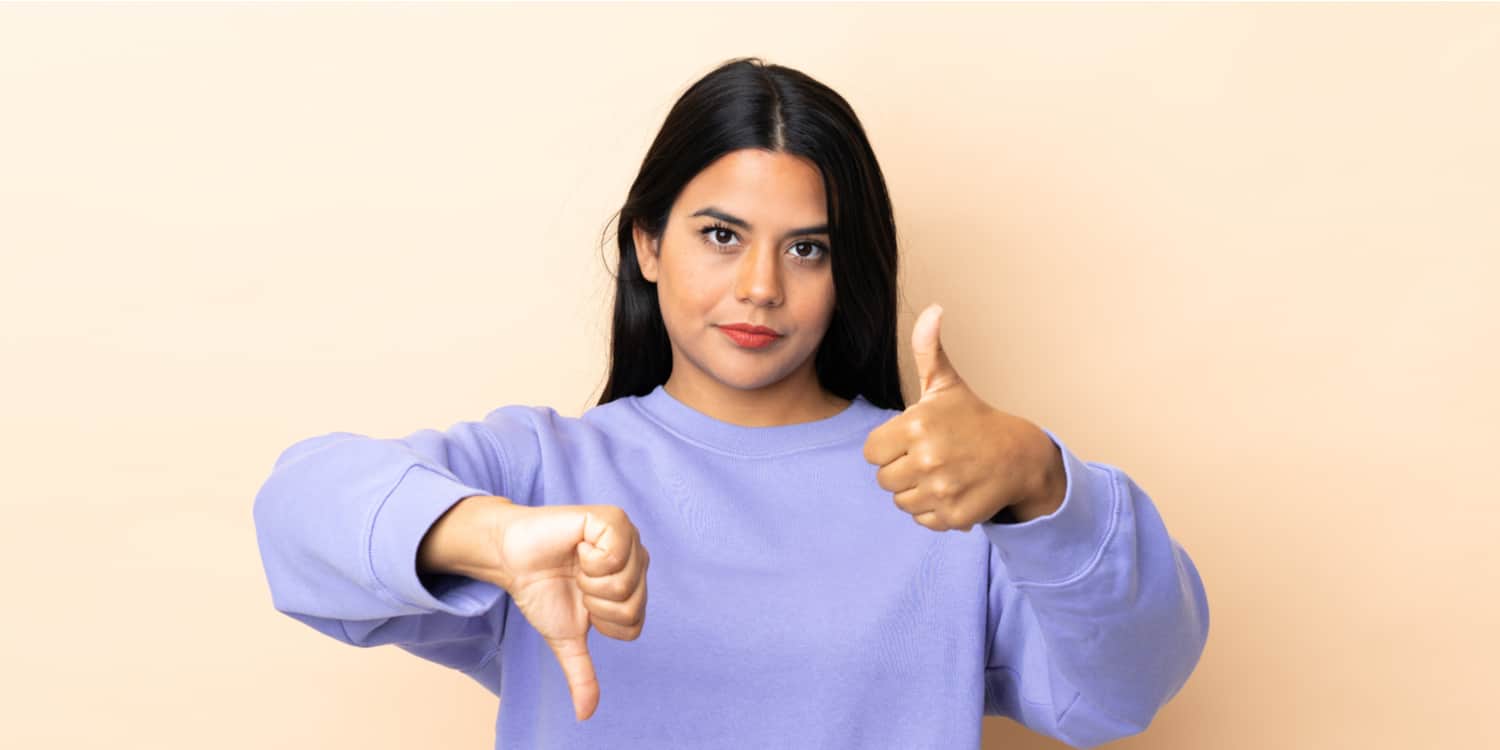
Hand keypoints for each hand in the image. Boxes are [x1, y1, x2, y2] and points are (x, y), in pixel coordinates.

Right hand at [486, 503, 650, 721]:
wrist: (512, 559)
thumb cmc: (542, 590)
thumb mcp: (566, 637)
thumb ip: (582, 673)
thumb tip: (586, 715)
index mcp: (633, 586)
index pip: (633, 624)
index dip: (601, 622)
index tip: (581, 603)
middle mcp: (636, 560)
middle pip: (631, 606)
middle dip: (594, 603)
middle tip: (577, 583)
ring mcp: (627, 538)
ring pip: (624, 583)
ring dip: (589, 581)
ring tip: (577, 564)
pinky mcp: (610, 519)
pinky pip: (615, 554)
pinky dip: (589, 559)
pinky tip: (578, 547)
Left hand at [863, 303, 1064, 530]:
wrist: (1020, 456)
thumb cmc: (974, 419)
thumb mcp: (947, 385)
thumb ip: (928, 350)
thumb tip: (933, 310)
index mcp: (917, 425)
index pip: (871, 452)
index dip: (888, 447)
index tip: (911, 440)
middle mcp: (928, 458)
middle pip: (884, 480)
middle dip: (902, 470)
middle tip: (930, 458)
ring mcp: (942, 489)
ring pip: (901, 502)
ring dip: (917, 492)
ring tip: (942, 474)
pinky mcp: (955, 516)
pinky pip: (923, 520)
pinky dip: (935, 511)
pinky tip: (953, 491)